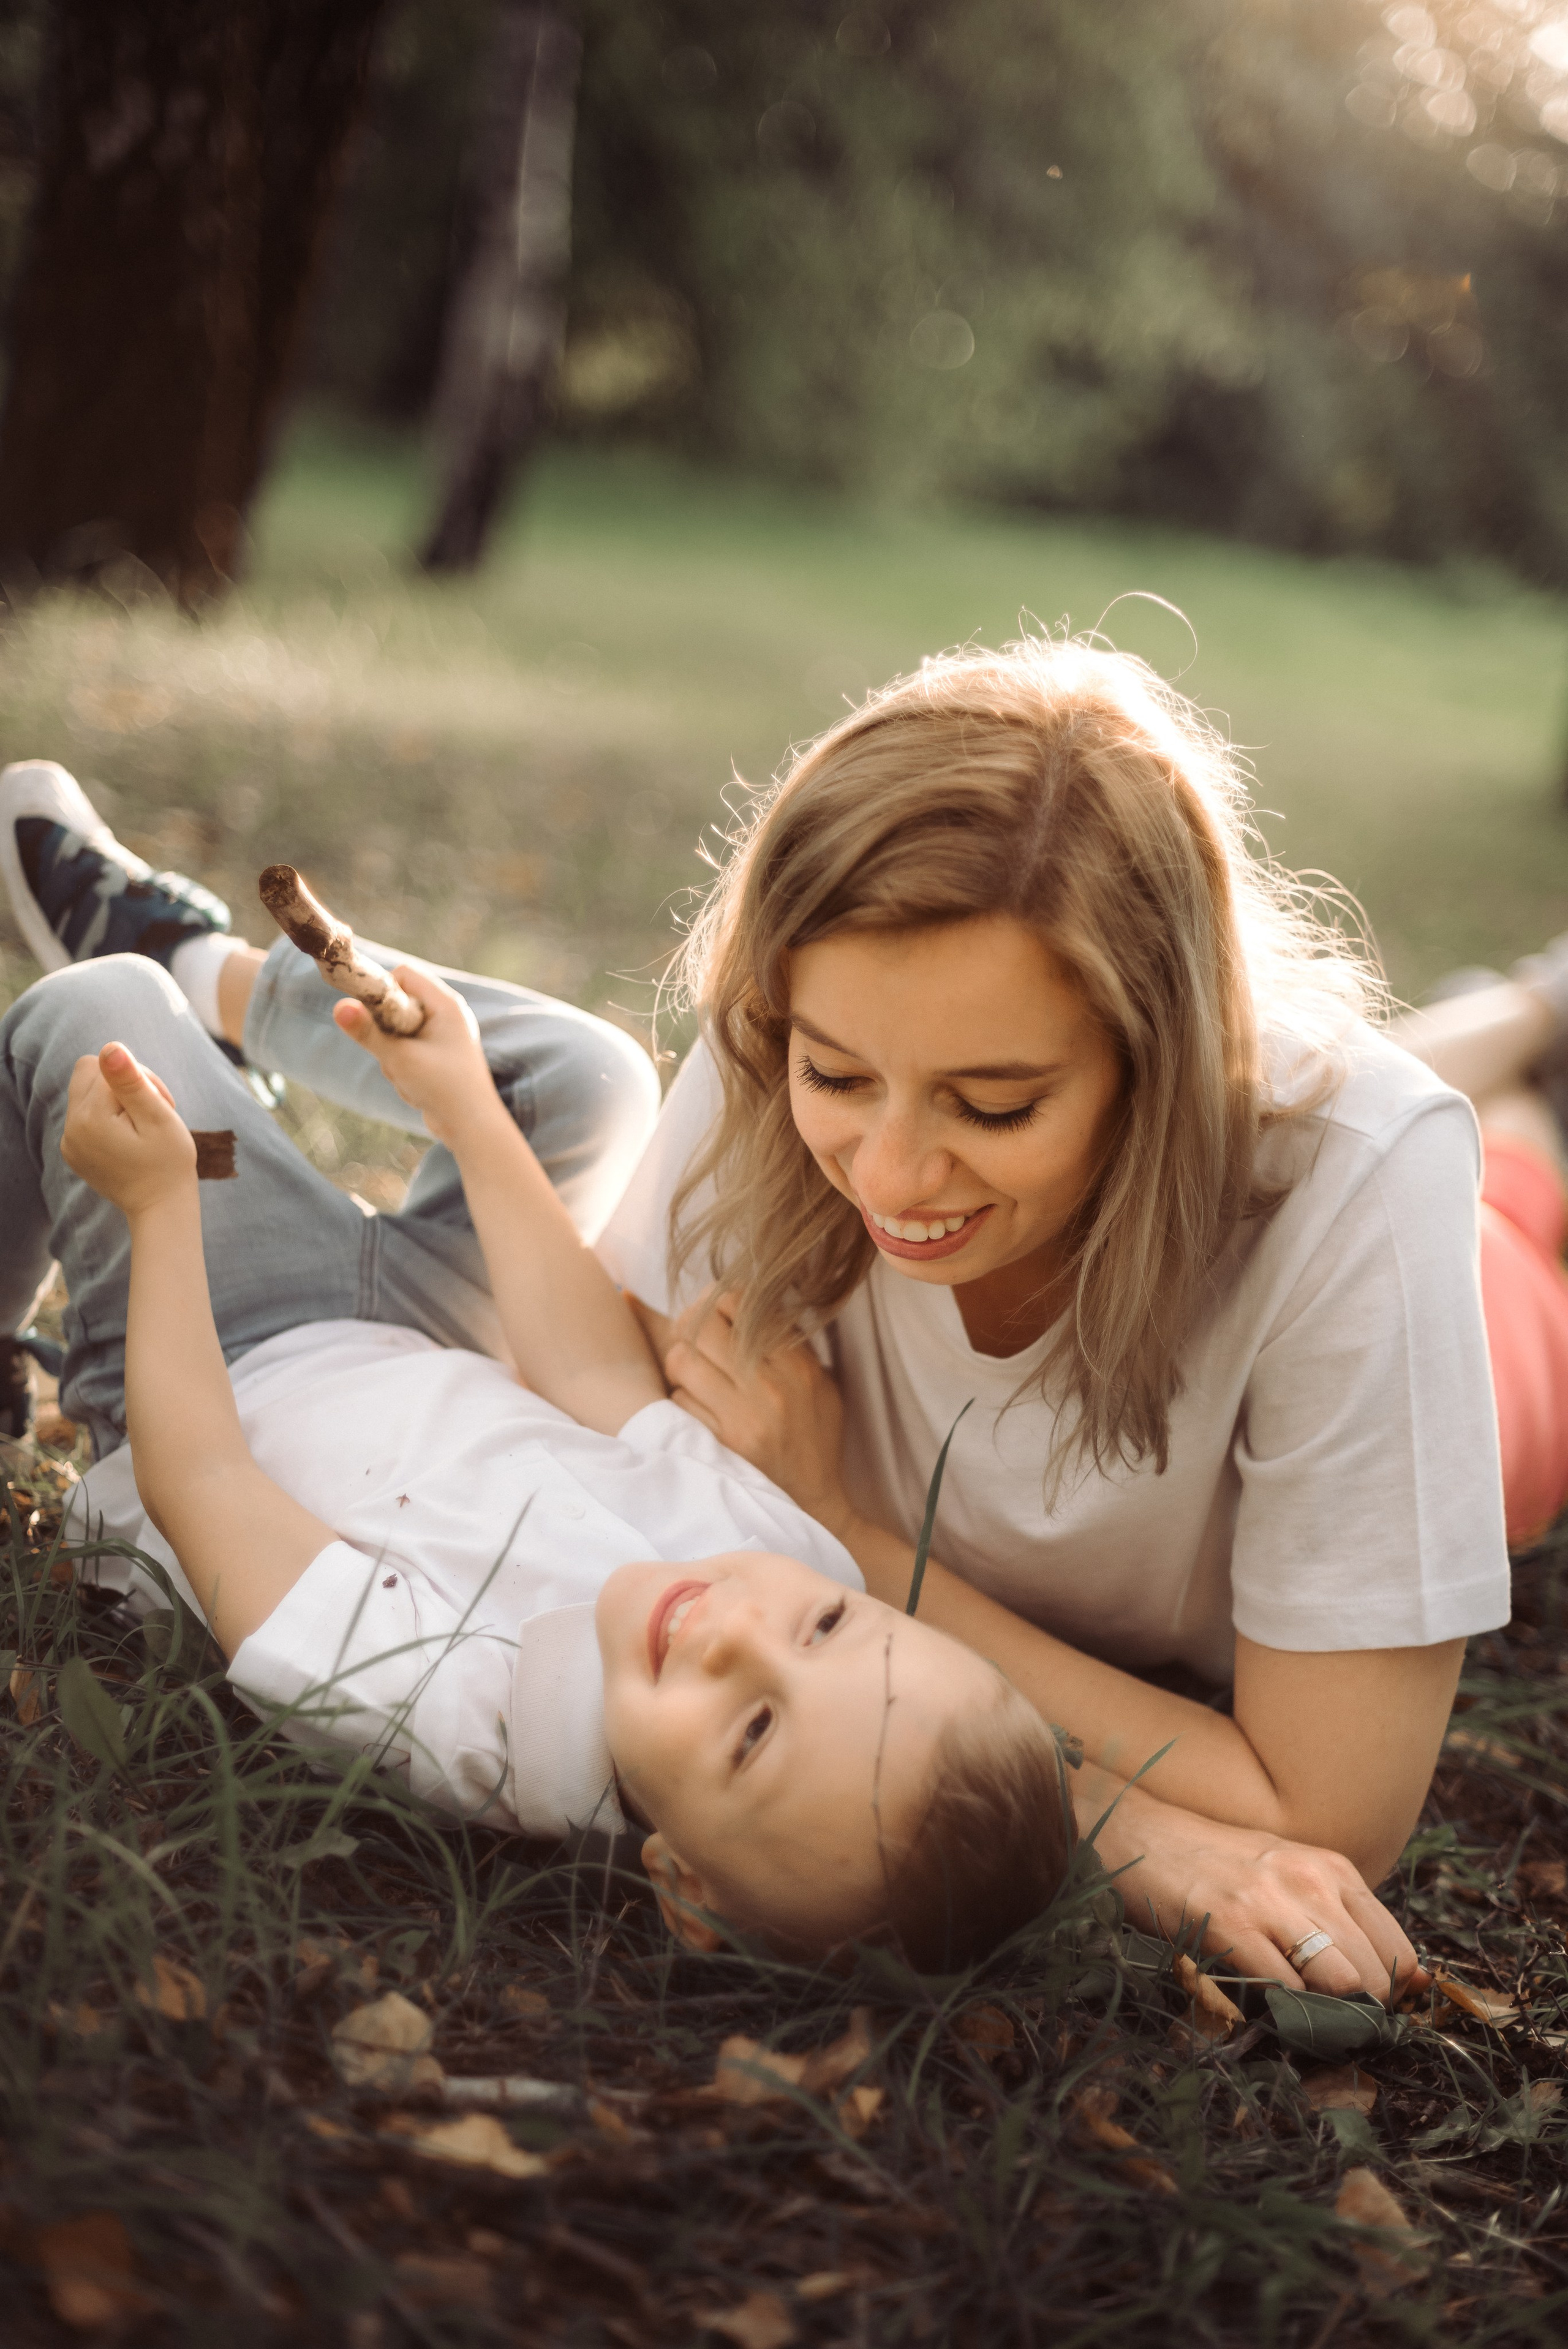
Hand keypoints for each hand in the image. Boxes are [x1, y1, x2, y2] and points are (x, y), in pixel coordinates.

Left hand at [61, 1044, 195, 1216]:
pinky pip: (84, 1114)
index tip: (162, 1104)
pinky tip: (128, 1138)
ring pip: (86, 1091)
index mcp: (90, 1117)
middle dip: (123, 1084)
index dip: (142, 1078)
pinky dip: (107, 1117)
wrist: (161, 1209)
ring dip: (115, 1100)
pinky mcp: (73, 1150)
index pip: (110, 1066)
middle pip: (90, 1072)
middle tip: (150, 1111)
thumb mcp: (158, 1117)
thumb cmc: (169, 1163)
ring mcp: (69, 1141)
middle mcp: (71, 1127)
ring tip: (140, 1126)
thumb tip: (109, 1047)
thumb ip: (131, 1080)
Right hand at [333, 965, 497, 1147]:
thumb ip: (367, 1032)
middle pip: (398, 1004)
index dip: (381, 989)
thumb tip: (339, 1006)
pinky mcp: (437, 1056)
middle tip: (393, 1053)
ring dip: (393, 1057)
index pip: (404, 975)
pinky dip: (403, 1068)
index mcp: (446, 1004)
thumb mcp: (398, 1058)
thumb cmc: (442, 1088)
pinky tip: (416, 1088)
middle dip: (386, 1032)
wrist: (472, 1127)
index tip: (366, 1012)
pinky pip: (406, 1051)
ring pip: (398, 1033)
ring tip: (409, 1077)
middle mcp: (448, 1015)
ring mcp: (443, 1036)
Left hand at [662, 1290, 852, 1535]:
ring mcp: (743, 1417)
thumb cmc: (813, 1438)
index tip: (714, 1311)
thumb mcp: (819, 1384)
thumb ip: (789, 1344)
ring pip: (682, 1362)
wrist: (814, 1501)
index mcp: (796, 1364)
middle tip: (691, 1336)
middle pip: (702, 1327)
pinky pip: (680, 1403)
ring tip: (692, 1373)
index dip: (716, 1300)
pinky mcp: (722, 1445)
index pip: (738, 1304)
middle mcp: (770, 1386)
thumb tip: (746, 1305)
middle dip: (688, 1325)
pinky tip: (696, 1406)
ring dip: (680, 1363)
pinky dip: (681, 1399)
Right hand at [1096, 1783, 1424, 2001]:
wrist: (1143, 1838)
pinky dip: (1281, 2012)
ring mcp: (1272, 1902)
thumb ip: (1342, 1921)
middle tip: (1328, 2023)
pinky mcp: (1231, 1926)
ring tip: (1301, 2019)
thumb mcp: (1291, 1877)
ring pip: (1342, 1984)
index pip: (1399, 1952)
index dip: (1389, 1994)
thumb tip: (1411, 1983)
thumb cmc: (1220, 1865)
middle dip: (1360, 2012)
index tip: (1363, 2009)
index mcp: (1334, 1869)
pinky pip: (1284, 1990)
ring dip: (1327, 2016)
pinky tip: (1263, 2004)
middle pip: (1376, 1976)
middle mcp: (1311, 1881)